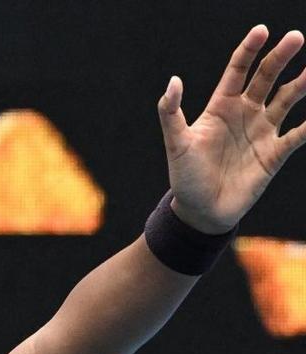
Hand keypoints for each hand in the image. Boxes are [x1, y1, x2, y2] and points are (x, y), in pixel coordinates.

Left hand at [158, 25, 305, 232]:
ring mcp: (262, 132)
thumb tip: (173, 81)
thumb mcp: (176, 143)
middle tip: (297, 37)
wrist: (201, 210)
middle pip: (267, 78)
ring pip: (288, 99)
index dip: (249, 50)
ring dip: (303, 84)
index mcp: (221, 107)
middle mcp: (245, 114)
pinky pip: (299, 135)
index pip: (238, 71)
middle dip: (281, 58)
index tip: (262, 30)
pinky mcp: (275, 153)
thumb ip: (172, 113)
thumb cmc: (185, 176)